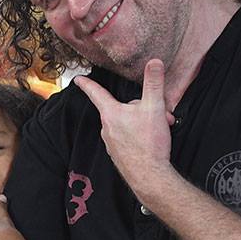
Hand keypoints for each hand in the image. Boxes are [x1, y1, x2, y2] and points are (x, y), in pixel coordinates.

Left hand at [74, 59, 175, 201]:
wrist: (149, 176)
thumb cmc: (149, 143)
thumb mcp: (155, 108)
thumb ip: (154, 83)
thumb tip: (154, 62)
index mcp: (111, 113)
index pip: (97, 93)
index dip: (87, 84)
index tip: (78, 79)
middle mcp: (107, 128)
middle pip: (124, 108)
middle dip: (144, 108)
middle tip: (162, 116)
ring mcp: (111, 142)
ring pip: (128, 123)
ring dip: (145, 122)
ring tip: (158, 130)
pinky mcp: (118, 154)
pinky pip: (129, 137)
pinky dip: (141, 136)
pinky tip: (150, 142)